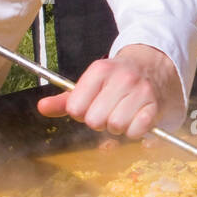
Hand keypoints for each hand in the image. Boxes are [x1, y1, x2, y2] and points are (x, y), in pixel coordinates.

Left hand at [36, 44, 183, 137]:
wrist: (154, 64)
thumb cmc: (117, 79)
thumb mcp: (90, 83)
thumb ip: (65, 99)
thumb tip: (41, 107)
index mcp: (100, 70)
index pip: (76, 108)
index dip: (82, 112)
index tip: (91, 105)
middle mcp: (121, 78)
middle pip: (95, 121)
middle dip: (100, 121)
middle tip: (109, 110)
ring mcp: (141, 91)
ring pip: (116, 127)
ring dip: (118, 127)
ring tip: (123, 113)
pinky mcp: (155, 105)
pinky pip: (135, 132)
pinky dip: (134, 131)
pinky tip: (136, 119)